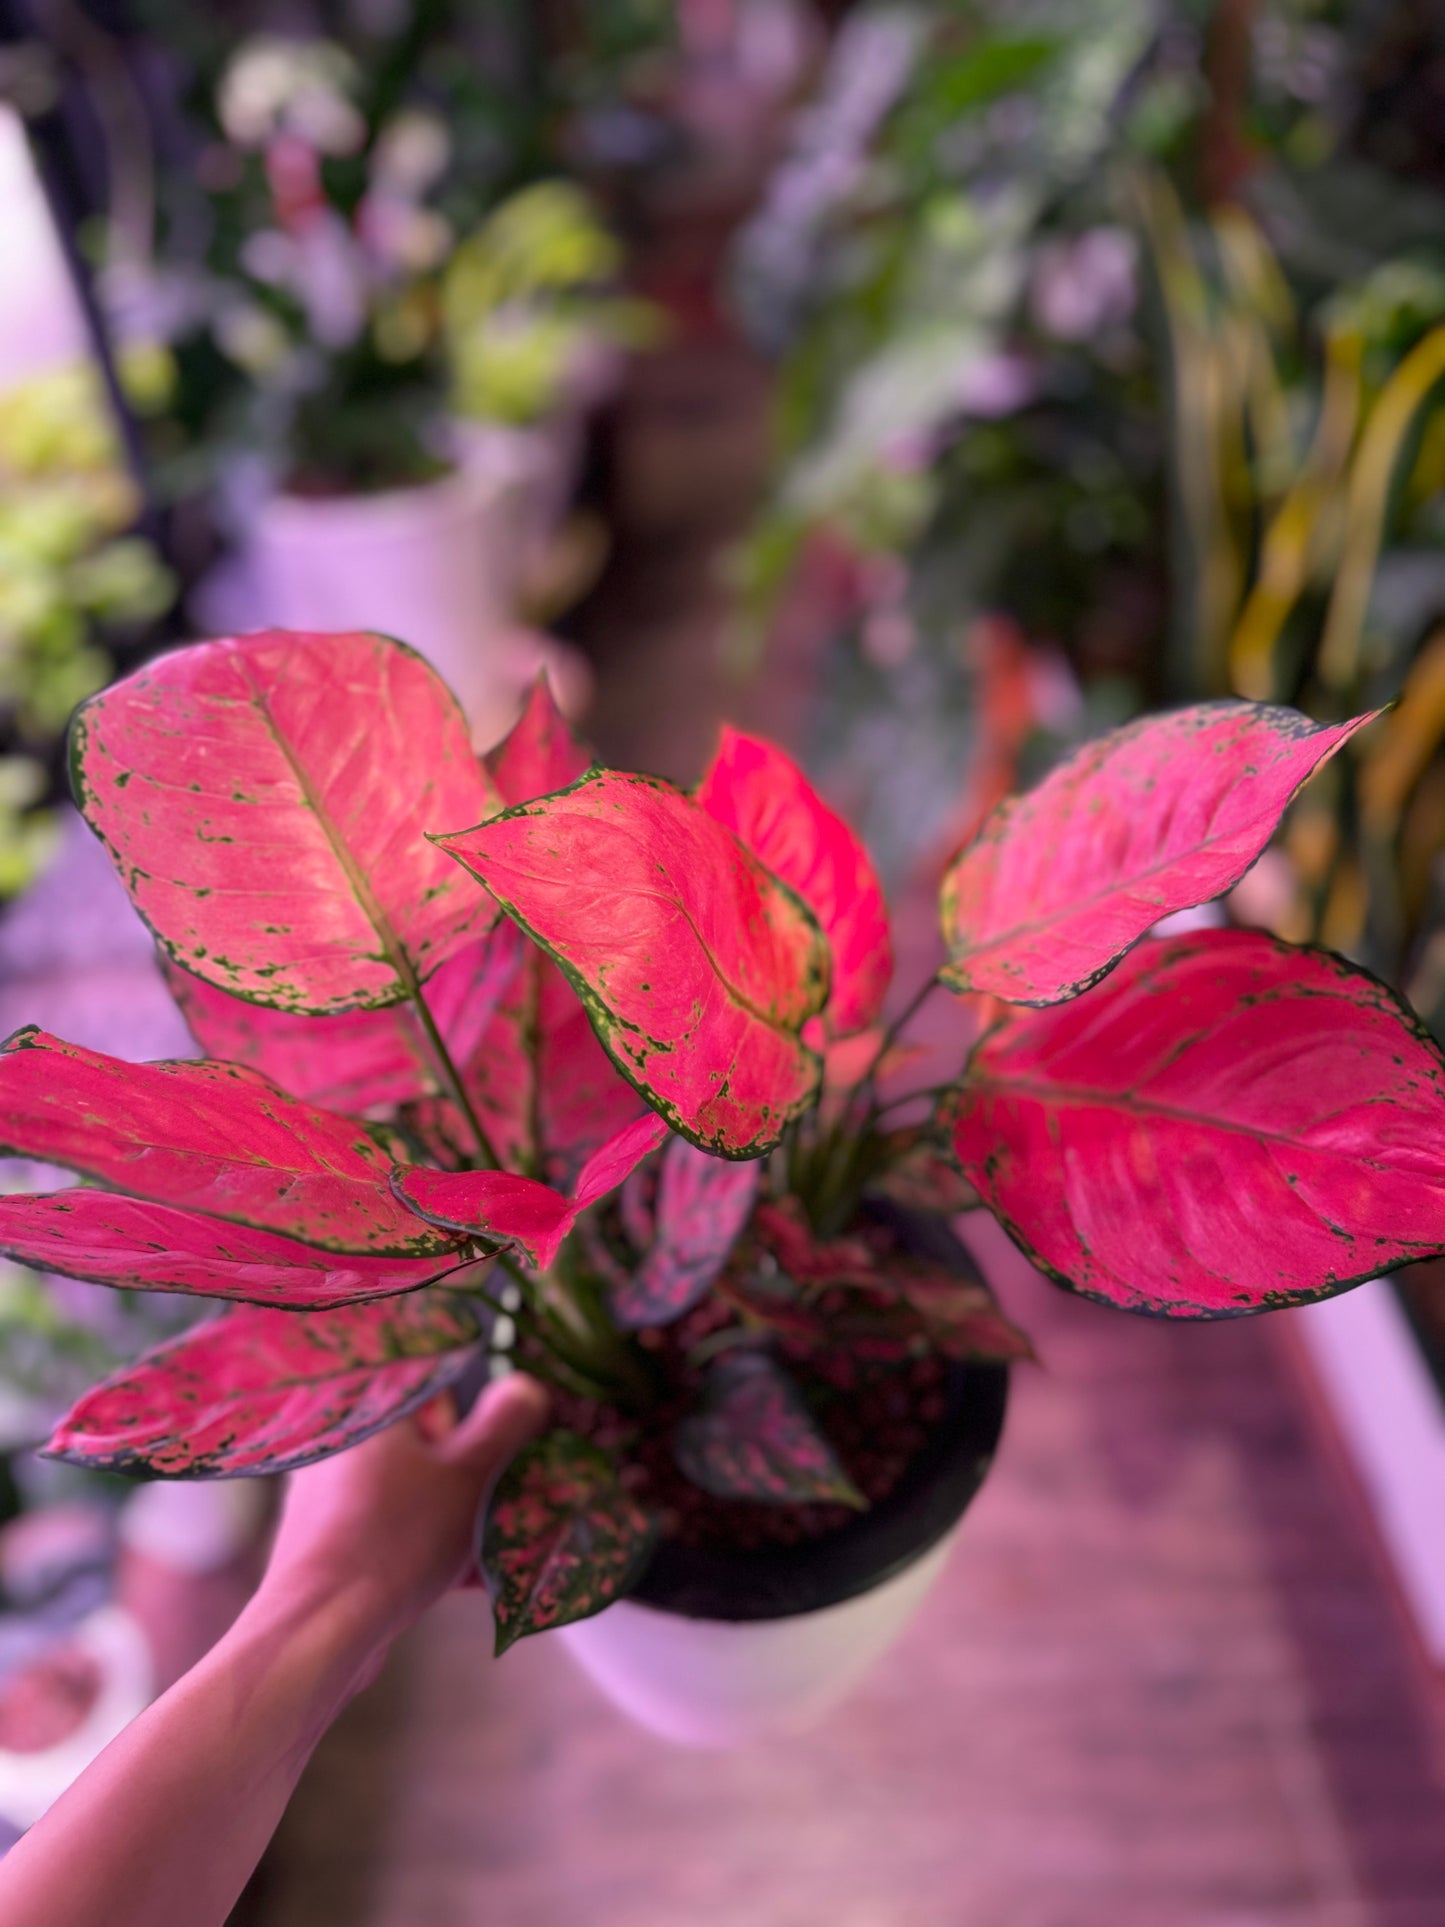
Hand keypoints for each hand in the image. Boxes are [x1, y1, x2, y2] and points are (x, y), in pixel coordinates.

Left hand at [258, 1372, 548, 1664]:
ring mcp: (332, 1494)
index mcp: (376, 1411)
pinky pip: (393, 1530)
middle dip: (477, 1477)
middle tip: (511, 1504)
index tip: (513, 1445)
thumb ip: (505, 1425)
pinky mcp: (330, 1541)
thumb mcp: (470, 1477)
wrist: (319, 1629)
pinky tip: (467, 1580)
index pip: (440, 1388)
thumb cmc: (395, 1541)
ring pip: (415, 1492)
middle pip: (430, 1445)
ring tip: (497, 1551)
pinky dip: (429, 1546)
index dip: (483, 1417)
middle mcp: (347, 1444)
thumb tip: (527, 1385)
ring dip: (459, 1517)